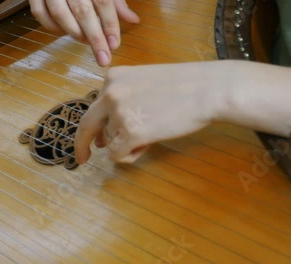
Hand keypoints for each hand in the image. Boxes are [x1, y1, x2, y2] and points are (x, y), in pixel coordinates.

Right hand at [29, 0, 139, 66]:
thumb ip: (116, 2)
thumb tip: (133, 20)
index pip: (103, 1)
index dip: (110, 24)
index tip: (114, 44)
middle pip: (83, 11)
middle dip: (95, 38)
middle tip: (103, 58)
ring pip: (59, 13)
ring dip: (74, 33)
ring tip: (85, 42)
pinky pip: (40, 13)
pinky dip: (52, 27)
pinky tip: (64, 32)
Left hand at [74, 61, 231, 163]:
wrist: (207, 90)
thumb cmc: (183, 87)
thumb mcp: (144, 83)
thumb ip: (123, 102)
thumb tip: (104, 136)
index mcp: (112, 78)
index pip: (96, 107)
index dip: (94, 127)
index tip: (91, 141)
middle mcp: (110, 93)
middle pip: (87, 125)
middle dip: (83, 144)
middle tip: (82, 159)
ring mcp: (118, 113)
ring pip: (110, 142)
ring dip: (128, 144)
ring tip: (154, 132)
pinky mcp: (130, 133)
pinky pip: (117, 155)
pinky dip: (129, 155)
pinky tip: (147, 145)